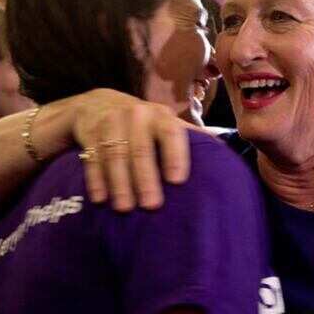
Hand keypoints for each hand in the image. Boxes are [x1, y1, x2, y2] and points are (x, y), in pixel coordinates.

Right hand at [69, 89, 194, 210]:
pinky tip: (100, 198)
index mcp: (161, 116)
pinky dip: (96, 179)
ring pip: (115, 154)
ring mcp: (111, 122)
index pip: (171, 133)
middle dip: (146, 178)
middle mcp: (137, 115)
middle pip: (141, 148)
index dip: (175, 155)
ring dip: (120, 182)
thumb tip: (222, 156)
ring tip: (125, 208)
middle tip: (151, 205)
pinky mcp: (90, 132)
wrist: (101, 105)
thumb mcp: (167, 124)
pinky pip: (92, 157)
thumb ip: (190, 138)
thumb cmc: (144, 124)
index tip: (177, 180)